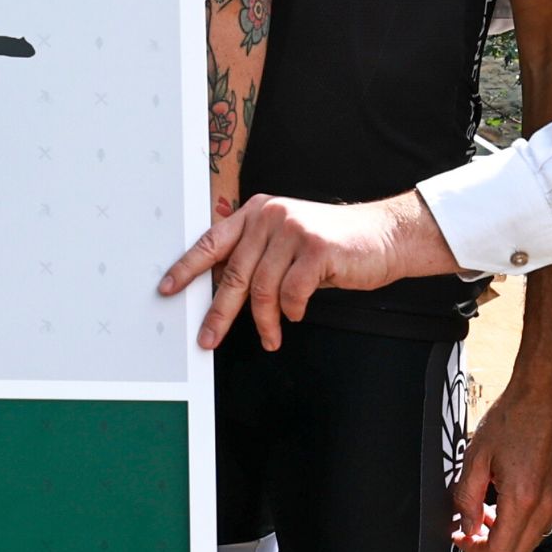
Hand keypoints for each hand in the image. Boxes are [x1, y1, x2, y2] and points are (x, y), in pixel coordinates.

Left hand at [160, 189, 457, 351]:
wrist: (383, 235)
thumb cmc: (333, 245)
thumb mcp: (287, 242)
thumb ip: (258, 256)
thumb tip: (224, 293)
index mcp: (256, 213)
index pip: (212, 241)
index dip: (187, 267)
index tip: (167, 288)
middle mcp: (269, 216)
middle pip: (233, 272)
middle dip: (219, 311)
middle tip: (208, 338)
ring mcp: (292, 229)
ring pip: (262, 288)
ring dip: (264, 321)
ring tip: (270, 338)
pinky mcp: (316, 247)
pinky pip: (291, 292)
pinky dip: (292, 310)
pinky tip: (297, 314)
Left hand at [454, 382, 551, 551]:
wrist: (547, 393)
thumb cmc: (511, 418)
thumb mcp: (476, 456)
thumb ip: (468, 498)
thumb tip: (466, 526)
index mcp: (523, 498)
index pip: (501, 548)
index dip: (476, 549)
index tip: (461, 537)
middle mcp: (549, 505)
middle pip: (520, 550)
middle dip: (492, 544)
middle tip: (473, 523)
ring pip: (534, 537)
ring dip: (510, 531)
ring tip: (490, 506)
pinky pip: (547, 520)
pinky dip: (526, 519)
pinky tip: (511, 494)